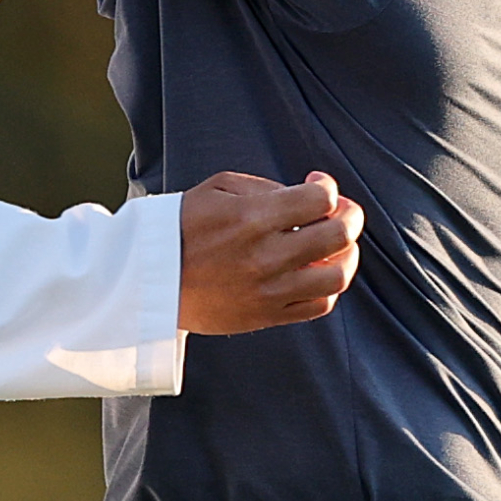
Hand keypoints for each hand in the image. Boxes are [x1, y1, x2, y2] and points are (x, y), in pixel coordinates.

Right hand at [177, 170, 363, 334]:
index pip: (321, 200)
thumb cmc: (182, 226)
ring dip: (347, 255)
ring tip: (339, 245)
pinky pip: (318, 305)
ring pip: (336, 275)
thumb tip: (306, 196)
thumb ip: (266, 188)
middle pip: (338, 235)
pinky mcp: (266, 315)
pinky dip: (328, 286)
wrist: (151, 278)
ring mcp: (269, 290)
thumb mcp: (217, 188)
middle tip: (343, 212)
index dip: (328, 187)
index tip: (317, 185)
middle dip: (350, 217)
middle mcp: (266, 256)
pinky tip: (318, 271)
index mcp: (252, 218)